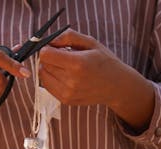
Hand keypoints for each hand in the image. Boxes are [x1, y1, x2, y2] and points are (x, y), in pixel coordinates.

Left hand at [39, 29, 153, 130]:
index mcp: (78, 64)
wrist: (117, 86)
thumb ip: (68, 37)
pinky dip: (52, 79)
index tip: (56, 47)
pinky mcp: (66, 100)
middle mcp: (71, 81)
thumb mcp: (90, 42)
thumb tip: (49, 41)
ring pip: (42, 76)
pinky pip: (47, 87)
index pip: (45, 55)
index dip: (48, 48)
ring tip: (65, 66)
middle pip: (43, 65)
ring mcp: (68, 93)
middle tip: (63, 56)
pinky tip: (65, 75)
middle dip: (49, 57)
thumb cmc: (104, 61)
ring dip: (49, 68)